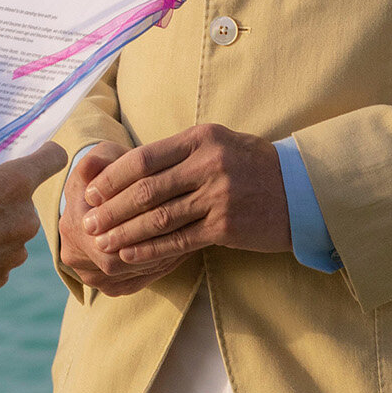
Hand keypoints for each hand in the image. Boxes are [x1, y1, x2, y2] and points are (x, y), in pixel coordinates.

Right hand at [57, 143, 193, 295]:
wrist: (102, 196)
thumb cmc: (110, 172)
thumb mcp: (106, 157)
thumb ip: (100, 160)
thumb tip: (90, 167)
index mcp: (73, 219)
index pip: (108, 232)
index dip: (140, 225)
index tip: (172, 212)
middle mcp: (73, 250)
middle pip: (116, 260)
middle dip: (153, 247)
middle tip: (187, 234)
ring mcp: (86, 272)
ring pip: (127, 274)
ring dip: (157, 259)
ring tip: (187, 242)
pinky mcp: (103, 284)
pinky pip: (131, 284)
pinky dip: (154, 270)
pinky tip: (177, 255)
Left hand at [80, 124, 289, 270]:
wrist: (304, 191)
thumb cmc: (253, 166)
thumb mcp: (219, 144)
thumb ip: (179, 154)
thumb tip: (128, 167)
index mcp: (201, 139)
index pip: (144, 158)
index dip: (113, 177)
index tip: (92, 192)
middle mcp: (208, 165)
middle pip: (146, 190)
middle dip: (111, 209)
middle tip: (87, 222)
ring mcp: (218, 196)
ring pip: (159, 218)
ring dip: (125, 232)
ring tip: (102, 242)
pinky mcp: (227, 227)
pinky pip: (179, 241)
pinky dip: (150, 249)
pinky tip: (130, 254)